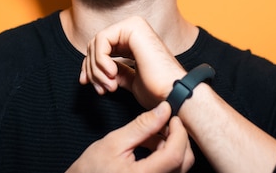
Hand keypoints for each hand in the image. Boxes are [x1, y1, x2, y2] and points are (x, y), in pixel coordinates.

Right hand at [66, 102, 193, 172]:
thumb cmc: (92, 168)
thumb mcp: (114, 142)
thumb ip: (142, 125)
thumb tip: (163, 109)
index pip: (175, 154)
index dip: (178, 132)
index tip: (172, 116)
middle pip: (184, 161)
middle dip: (178, 138)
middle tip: (163, 121)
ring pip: (179, 165)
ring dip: (171, 145)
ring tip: (150, 133)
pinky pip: (171, 170)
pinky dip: (166, 155)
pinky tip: (149, 145)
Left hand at [79, 16, 186, 107]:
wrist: (172, 94)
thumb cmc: (156, 90)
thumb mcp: (128, 80)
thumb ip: (114, 71)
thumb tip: (92, 72)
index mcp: (133, 39)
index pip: (99, 48)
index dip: (90, 67)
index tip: (91, 86)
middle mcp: (133, 28)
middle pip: (95, 44)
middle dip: (92, 69)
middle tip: (101, 89)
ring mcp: (134, 25)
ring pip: (96, 43)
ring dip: (96, 68)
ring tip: (109, 85)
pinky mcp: (133, 27)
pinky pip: (102, 40)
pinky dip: (100, 60)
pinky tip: (112, 74)